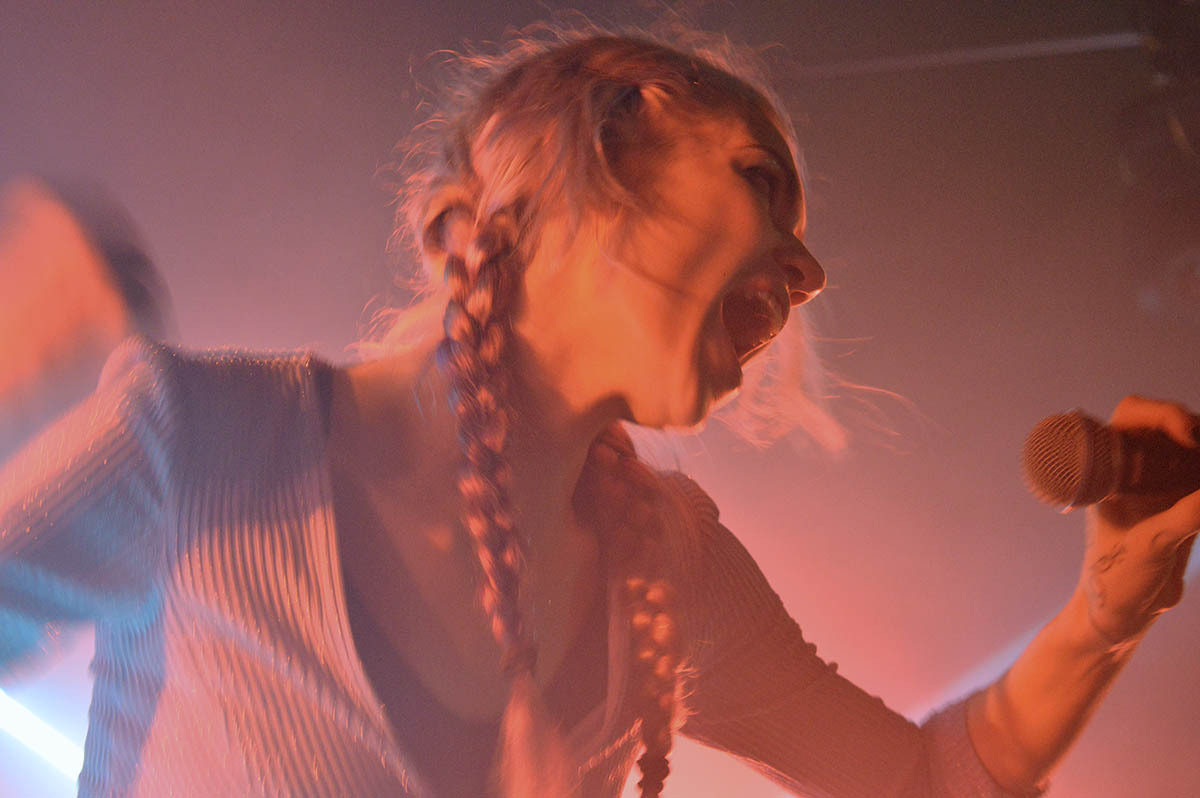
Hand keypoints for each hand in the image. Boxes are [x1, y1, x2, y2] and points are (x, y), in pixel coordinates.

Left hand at [1079, 395, 1199, 646]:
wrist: (1121, 615)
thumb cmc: (1117, 579)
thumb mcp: (1153, 546)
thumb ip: (1188, 516)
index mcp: (1110, 468)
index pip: (1132, 415)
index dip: (1162, 413)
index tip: (1188, 434)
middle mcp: (1135, 468)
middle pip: (1171, 423)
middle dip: (1195, 428)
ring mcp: (1161, 483)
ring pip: (1194, 446)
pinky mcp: (1185, 502)